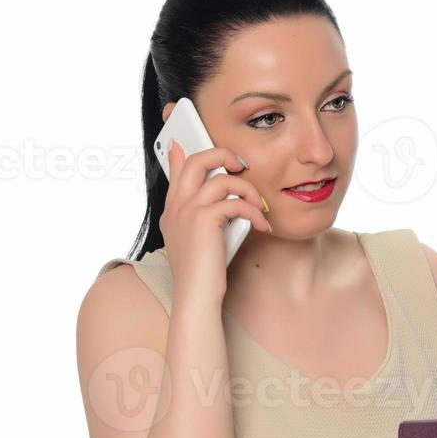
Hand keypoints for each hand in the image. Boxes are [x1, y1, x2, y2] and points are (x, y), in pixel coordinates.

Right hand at [157, 140, 271, 297]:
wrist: (196, 297)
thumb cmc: (203, 274)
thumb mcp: (201, 240)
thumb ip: (207, 215)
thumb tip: (220, 199)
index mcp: (173, 210)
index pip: (177, 170)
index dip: (184, 153)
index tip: (186, 140)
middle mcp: (177, 207)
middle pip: (197, 160)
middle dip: (223, 154)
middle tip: (242, 165)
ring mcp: (188, 212)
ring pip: (222, 178)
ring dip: (248, 190)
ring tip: (261, 208)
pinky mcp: (204, 220)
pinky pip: (235, 202)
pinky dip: (255, 212)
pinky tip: (262, 226)